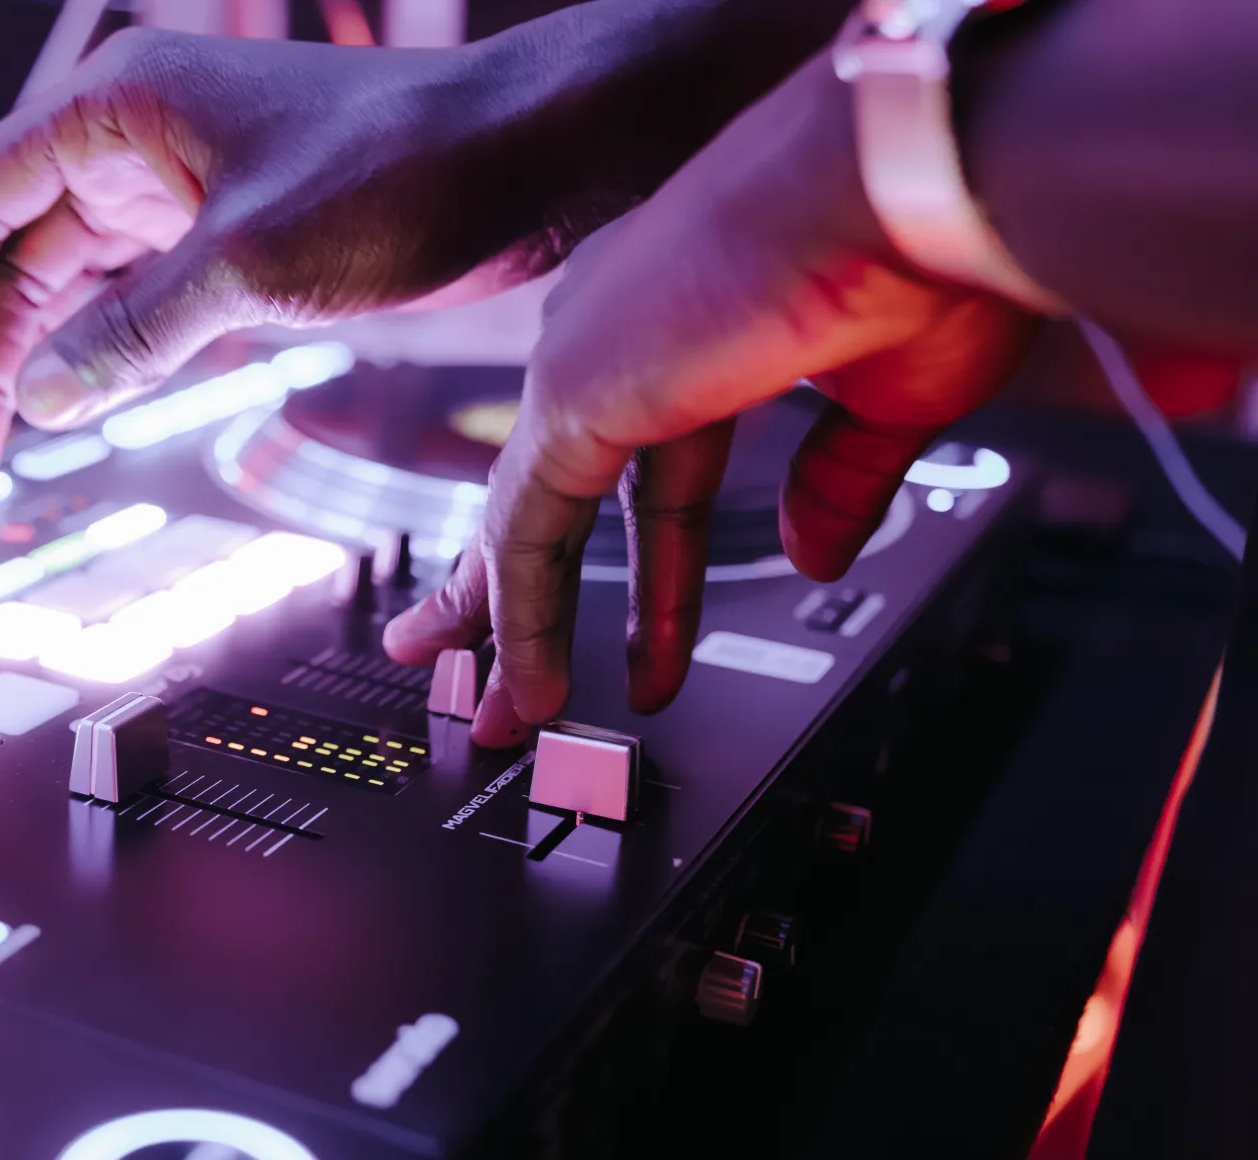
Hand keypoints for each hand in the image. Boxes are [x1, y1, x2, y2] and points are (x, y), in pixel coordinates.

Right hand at [0, 27, 589, 487]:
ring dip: (33, 365)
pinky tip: (73, 409)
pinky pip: (137, 298)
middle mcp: (136, 138)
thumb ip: (132, 331)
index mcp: (115, 107)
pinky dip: (103, 354)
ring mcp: (184, 185)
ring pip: (72, 282)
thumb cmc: (401, 176)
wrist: (533, 161)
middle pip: (13, 252)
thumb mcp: (246, 265)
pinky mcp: (233, 234)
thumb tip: (41, 394)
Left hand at [385, 54, 1042, 745]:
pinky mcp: (571, 391)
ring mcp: (586, 356)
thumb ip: (834, 484)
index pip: (643, 473)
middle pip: (551, 496)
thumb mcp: (890, 404)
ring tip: (505, 718)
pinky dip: (526, 617)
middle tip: (491, 671)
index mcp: (694, 325)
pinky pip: (528, 533)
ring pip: (522, 520)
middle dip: (515, 597)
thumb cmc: (927, 253)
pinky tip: (533, 684)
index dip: (647, 572)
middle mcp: (621, 331)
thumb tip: (810, 555)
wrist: (917, 183)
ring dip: (508, 628)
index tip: (647, 640)